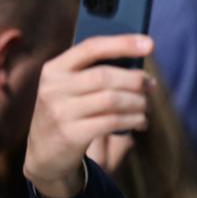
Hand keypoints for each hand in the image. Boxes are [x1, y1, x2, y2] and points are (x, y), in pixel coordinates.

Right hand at [24, 35, 154, 197]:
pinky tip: (140, 122)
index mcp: (54, 69)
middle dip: (136, 80)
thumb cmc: (70, 112)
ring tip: (145, 107)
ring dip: (138, 103)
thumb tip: (140, 69)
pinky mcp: (71, 134)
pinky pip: (112, 121)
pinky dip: (133, 120)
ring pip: (112, 99)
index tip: (150, 44)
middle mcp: (53, 88)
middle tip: (151, 86)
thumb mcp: (72, 88)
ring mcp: (60, 112)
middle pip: (105, 76)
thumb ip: (96, 73)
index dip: (122, 43)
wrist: (44, 153)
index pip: (91, 48)